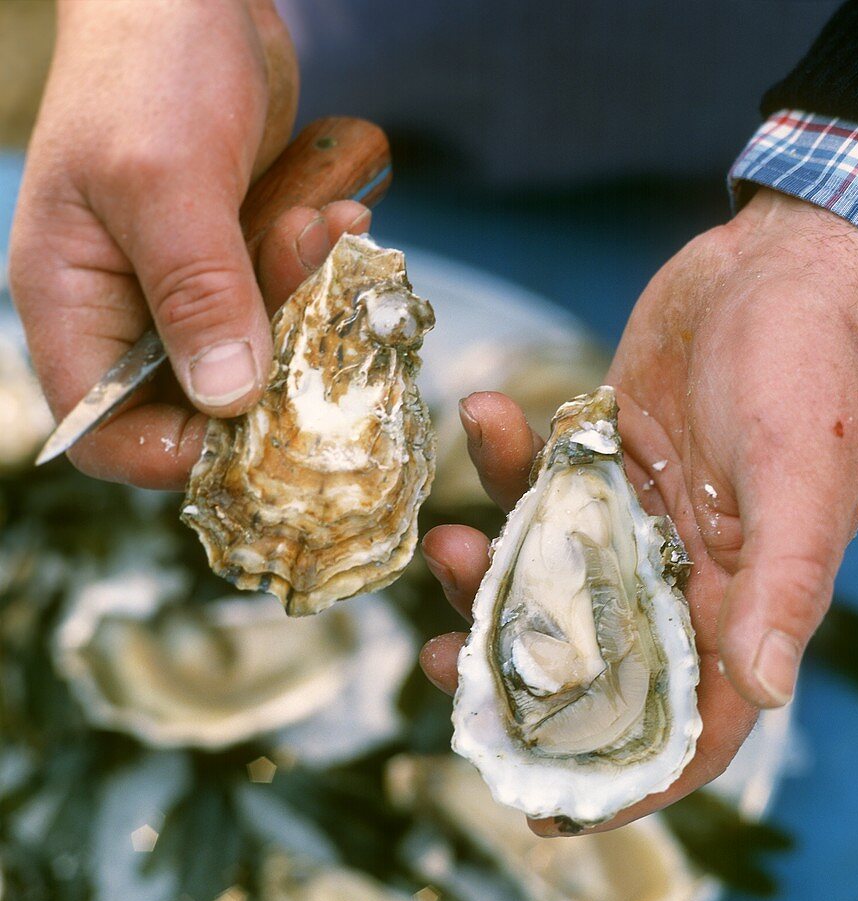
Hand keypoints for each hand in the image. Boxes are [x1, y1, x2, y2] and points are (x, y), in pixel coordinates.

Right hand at [9, 0, 366, 488]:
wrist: (194, 0)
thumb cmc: (150, 69)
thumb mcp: (164, 179)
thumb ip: (196, 291)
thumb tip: (229, 396)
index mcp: (73, 308)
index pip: (114, 438)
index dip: (185, 453)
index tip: (264, 421)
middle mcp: (129, 318)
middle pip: (205, 407)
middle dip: (272, 360)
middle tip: (310, 280)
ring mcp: (189, 297)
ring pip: (262, 359)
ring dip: (306, 306)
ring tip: (328, 225)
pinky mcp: (241, 273)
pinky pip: (290, 311)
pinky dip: (319, 279)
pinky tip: (340, 218)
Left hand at [419, 188, 857, 831]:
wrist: (785, 259)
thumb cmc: (814, 365)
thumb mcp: (803, 476)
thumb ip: (784, 585)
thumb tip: (766, 695)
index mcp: (743, 603)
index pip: (689, 725)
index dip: (626, 781)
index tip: (544, 812)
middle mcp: (684, 577)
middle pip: (592, 665)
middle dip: (515, 681)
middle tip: (445, 670)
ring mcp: (635, 521)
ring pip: (546, 581)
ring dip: (488, 578)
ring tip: (447, 548)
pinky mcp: (601, 463)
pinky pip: (535, 490)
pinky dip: (501, 467)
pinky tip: (483, 415)